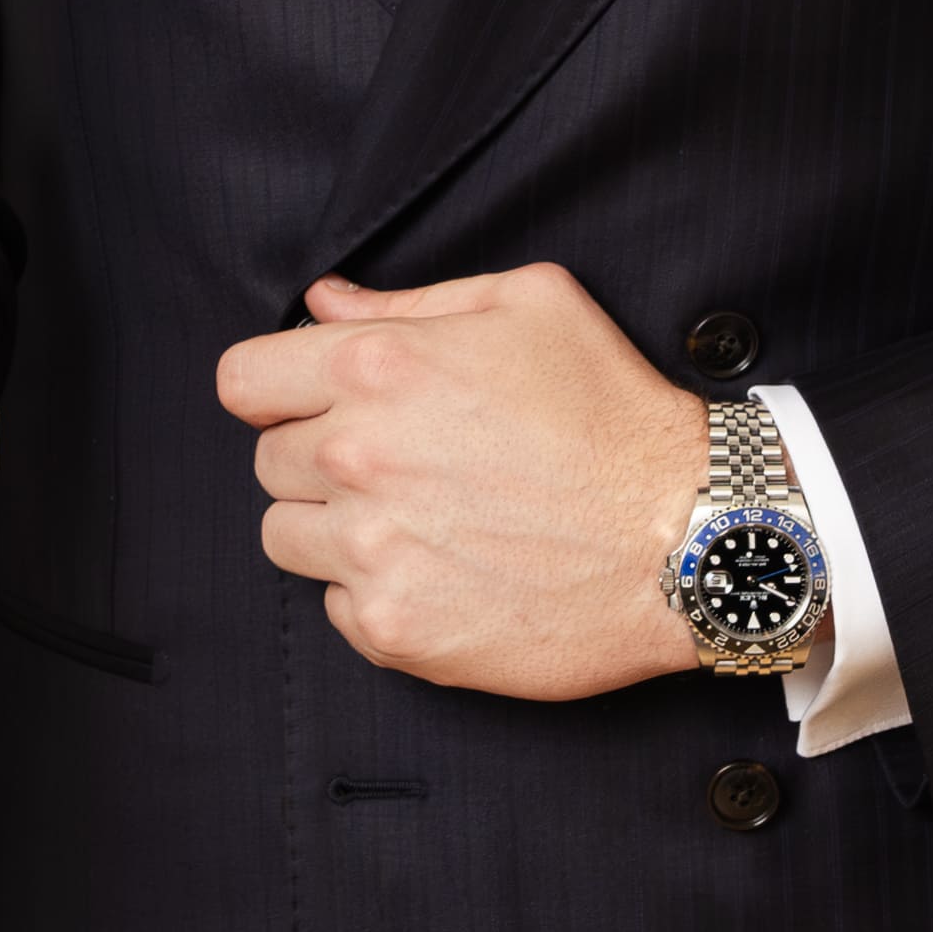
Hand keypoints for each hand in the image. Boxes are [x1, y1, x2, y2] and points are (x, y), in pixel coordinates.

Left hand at [217, 262, 708, 703]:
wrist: (690, 537)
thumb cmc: (616, 414)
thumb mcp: (530, 307)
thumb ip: (409, 301)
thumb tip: (324, 303)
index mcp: (377, 368)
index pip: (242, 381)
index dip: (278, 391)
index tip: (315, 405)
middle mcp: (358, 458)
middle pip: (267, 462)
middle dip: (319, 459)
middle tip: (405, 466)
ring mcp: (372, 551)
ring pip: (287, 539)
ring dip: (335, 530)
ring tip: (423, 521)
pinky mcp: (397, 630)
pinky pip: (337, 608)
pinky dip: (378, 595)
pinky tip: (447, 573)